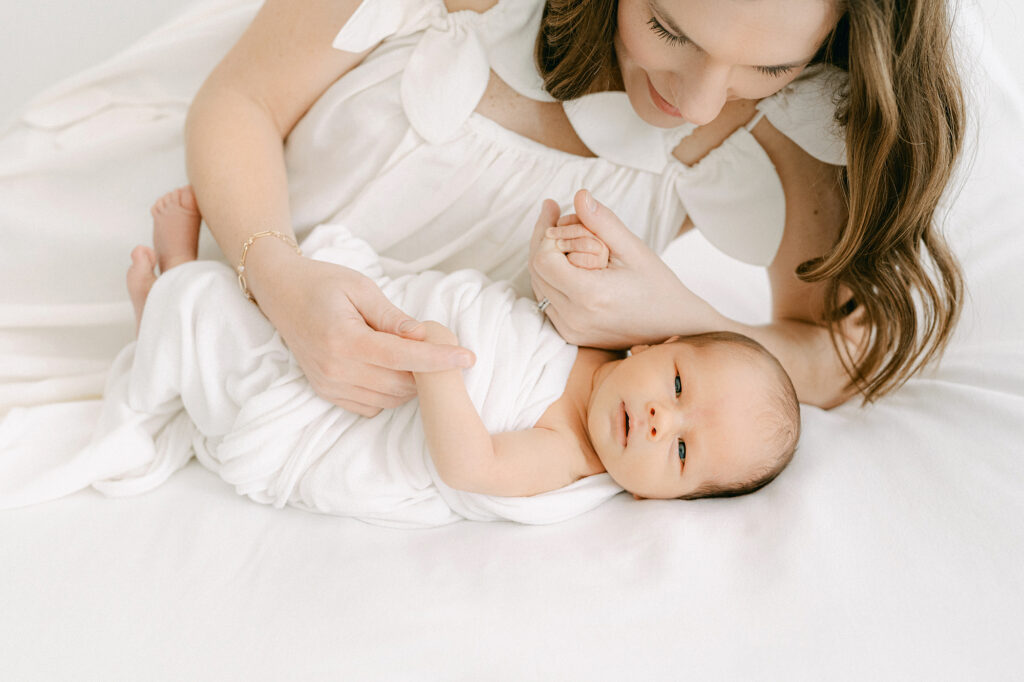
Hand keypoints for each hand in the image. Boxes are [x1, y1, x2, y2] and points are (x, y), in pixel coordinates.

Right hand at [249, 246, 474, 415]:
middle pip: (400, 384)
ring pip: (389, 400)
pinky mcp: (327, 393)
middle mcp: (335, 368)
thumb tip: (423, 336)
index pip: (403, 357)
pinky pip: (371, 406)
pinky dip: (390, 393)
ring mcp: (329, 385)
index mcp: (344, 339)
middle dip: (427, 371)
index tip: (469, 358)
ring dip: (410, 383)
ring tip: (411, 354)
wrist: (281, 293)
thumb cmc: (323, 283)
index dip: (440, 359)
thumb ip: (393, 317)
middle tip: (437, 345)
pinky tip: (391, 369)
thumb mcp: (361, 288)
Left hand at [529, 189, 723, 347]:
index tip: (556, 210)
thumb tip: (579, 196)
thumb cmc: (658, 285)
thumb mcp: (634, 249)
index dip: (545, 232)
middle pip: (536, 271)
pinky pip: (547, 300)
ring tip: (562, 233)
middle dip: (543, 239)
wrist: (673, 325)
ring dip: (545, 258)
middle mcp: (574, 317)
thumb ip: (603, 222)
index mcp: (590, 295)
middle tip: (553, 213)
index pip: (543, 259)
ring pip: (538, 285)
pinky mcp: (571, 335)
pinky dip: (551, 277)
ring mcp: (571, 330)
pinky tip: (566, 259)